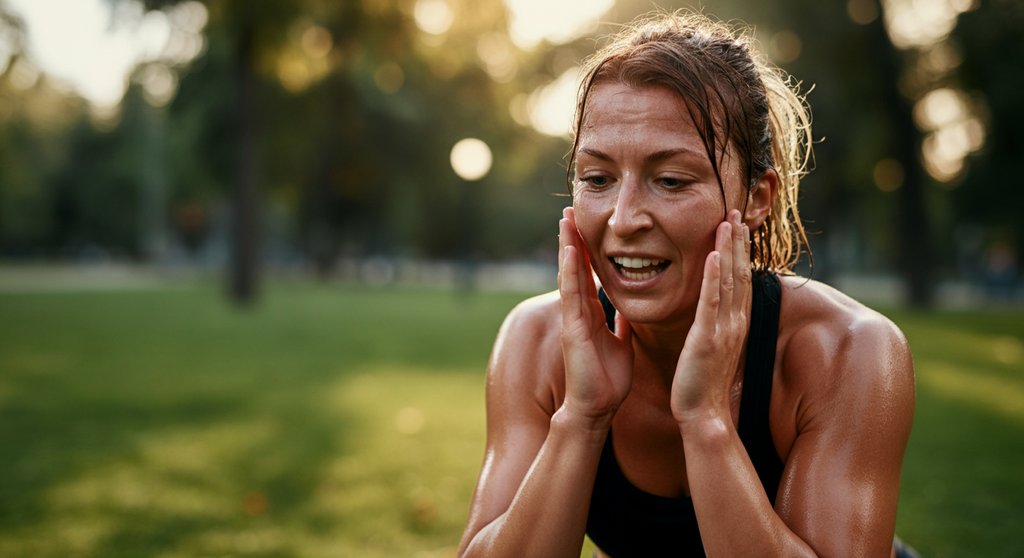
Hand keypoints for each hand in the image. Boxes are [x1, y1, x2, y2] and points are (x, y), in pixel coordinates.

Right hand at [558, 207, 633, 427]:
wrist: (596, 410)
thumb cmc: (608, 381)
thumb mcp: (622, 342)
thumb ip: (621, 322)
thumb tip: (627, 305)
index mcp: (593, 315)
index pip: (589, 275)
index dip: (588, 250)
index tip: (587, 225)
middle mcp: (580, 312)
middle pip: (575, 268)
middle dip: (573, 239)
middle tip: (570, 210)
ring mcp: (574, 319)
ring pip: (569, 275)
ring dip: (567, 246)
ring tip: (566, 219)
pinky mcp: (573, 329)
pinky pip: (571, 294)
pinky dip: (570, 270)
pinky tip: (570, 250)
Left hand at [671, 210, 751, 424]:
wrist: (703, 415)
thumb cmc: (702, 383)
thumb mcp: (711, 347)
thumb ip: (712, 325)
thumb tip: (709, 310)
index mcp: (733, 323)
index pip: (740, 278)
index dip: (740, 250)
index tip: (737, 224)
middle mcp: (734, 322)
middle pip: (740, 272)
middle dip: (738, 241)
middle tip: (736, 209)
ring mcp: (723, 330)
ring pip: (729, 281)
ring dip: (728, 249)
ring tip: (727, 221)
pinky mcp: (708, 340)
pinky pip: (711, 303)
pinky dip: (713, 277)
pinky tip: (712, 255)